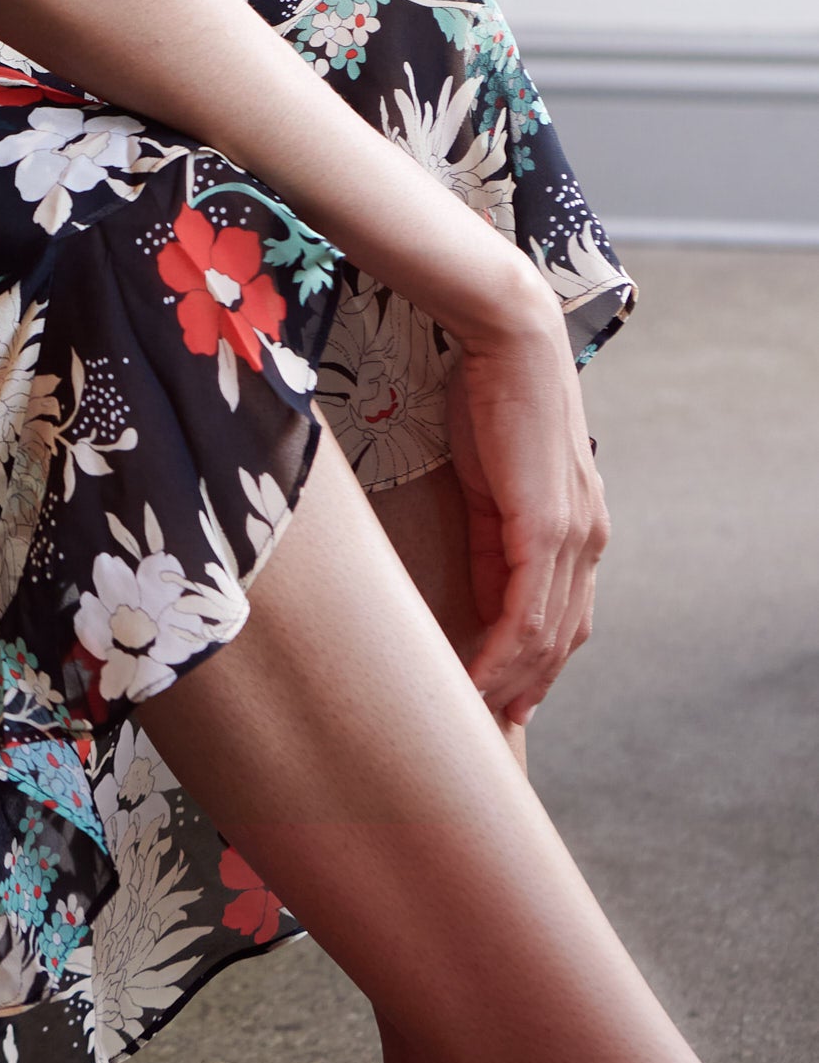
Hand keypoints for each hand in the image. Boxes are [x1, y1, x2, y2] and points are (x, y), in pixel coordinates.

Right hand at [445, 296, 607, 724]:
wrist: (508, 341)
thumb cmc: (493, 398)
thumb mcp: (492, 483)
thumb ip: (495, 538)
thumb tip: (486, 592)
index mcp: (579, 526)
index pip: (565, 613)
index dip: (540, 662)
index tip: (510, 697)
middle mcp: (588, 537)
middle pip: (562, 636)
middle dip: (528, 684)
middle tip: (492, 722)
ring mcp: (572, 535)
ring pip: (545, 633)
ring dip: (510, 679)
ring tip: (475, 709)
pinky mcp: (544, 527)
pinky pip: (524, 610)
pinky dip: (501, 652)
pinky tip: (475, 674)